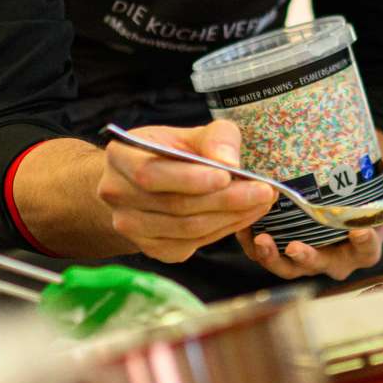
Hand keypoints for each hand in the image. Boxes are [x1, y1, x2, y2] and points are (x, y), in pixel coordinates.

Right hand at [98, 120, 273, 262]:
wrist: (142, 183)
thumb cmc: (170, 152)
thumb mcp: (189, 133)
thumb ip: (215, 138)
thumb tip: (230, 162)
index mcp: (120, 158)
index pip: (150, 174)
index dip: (189, 178)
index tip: (228, 176)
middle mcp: (118, 195)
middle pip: (175, 205)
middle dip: (226, 200)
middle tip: (264, 191)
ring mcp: (132, 227)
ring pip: (187, 228)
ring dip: (231, 217)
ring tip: (262, 202)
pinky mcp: (153, 249)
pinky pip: (193, 243)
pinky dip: (223, 230)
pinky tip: (245, 215)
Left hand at [236, 131, 382, 281]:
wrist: (348, 214)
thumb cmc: (370, 207)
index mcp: (362, 248)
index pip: (367, 251)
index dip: (364, 244)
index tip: (358, 232)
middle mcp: (335, 260)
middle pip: (320, 266)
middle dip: (306, 259)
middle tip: (294, 247)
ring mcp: (308, 260)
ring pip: (289, 269)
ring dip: (273, 258)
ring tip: (260, 240)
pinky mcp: (285, 255)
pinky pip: (268, 256)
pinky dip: (254, 246)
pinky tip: (243, 228)